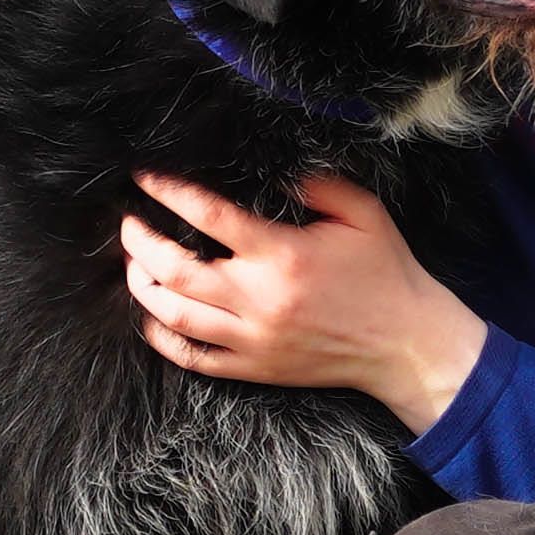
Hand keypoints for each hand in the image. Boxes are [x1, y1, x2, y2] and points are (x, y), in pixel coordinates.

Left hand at [120, 171, 487, 434]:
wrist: (405, 344)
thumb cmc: (384, 272)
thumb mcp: (362, 212)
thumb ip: (316, 182)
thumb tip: (273, 165)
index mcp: (283, 255)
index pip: (208, 216)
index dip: (169, 191)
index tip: (146, 177)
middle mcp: (259, 299)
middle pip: (174, 270)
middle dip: (140, 242)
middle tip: (129, 222)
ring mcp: (253, 339)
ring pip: (174, 315)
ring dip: (143, 286)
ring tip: (133, 263)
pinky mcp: (254, 368)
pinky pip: (193, 358)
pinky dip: (163, 337)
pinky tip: (153, 316)